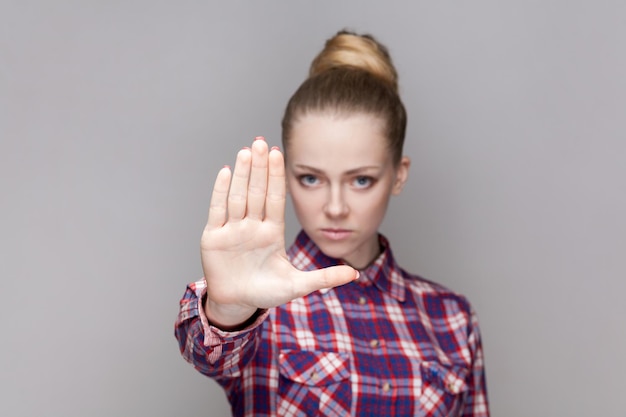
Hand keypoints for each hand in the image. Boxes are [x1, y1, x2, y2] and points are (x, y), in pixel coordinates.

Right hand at [201, 137, 356, 328]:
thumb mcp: (297, 285)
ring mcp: (233, 229)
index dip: (277, 177)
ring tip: (247, 151)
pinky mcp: (213, 237)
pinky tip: (226, 171)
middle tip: (261, 141)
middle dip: (260, 167)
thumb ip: (324, 277)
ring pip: (238, 196)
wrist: (238, 304)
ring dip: (243, 174)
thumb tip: (355, 272)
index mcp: (272, 232)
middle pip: (257, 191)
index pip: (275, 198)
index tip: (279, 153)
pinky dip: (221, 191)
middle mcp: (253, 225)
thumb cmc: (266, 293)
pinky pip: (218, 210)